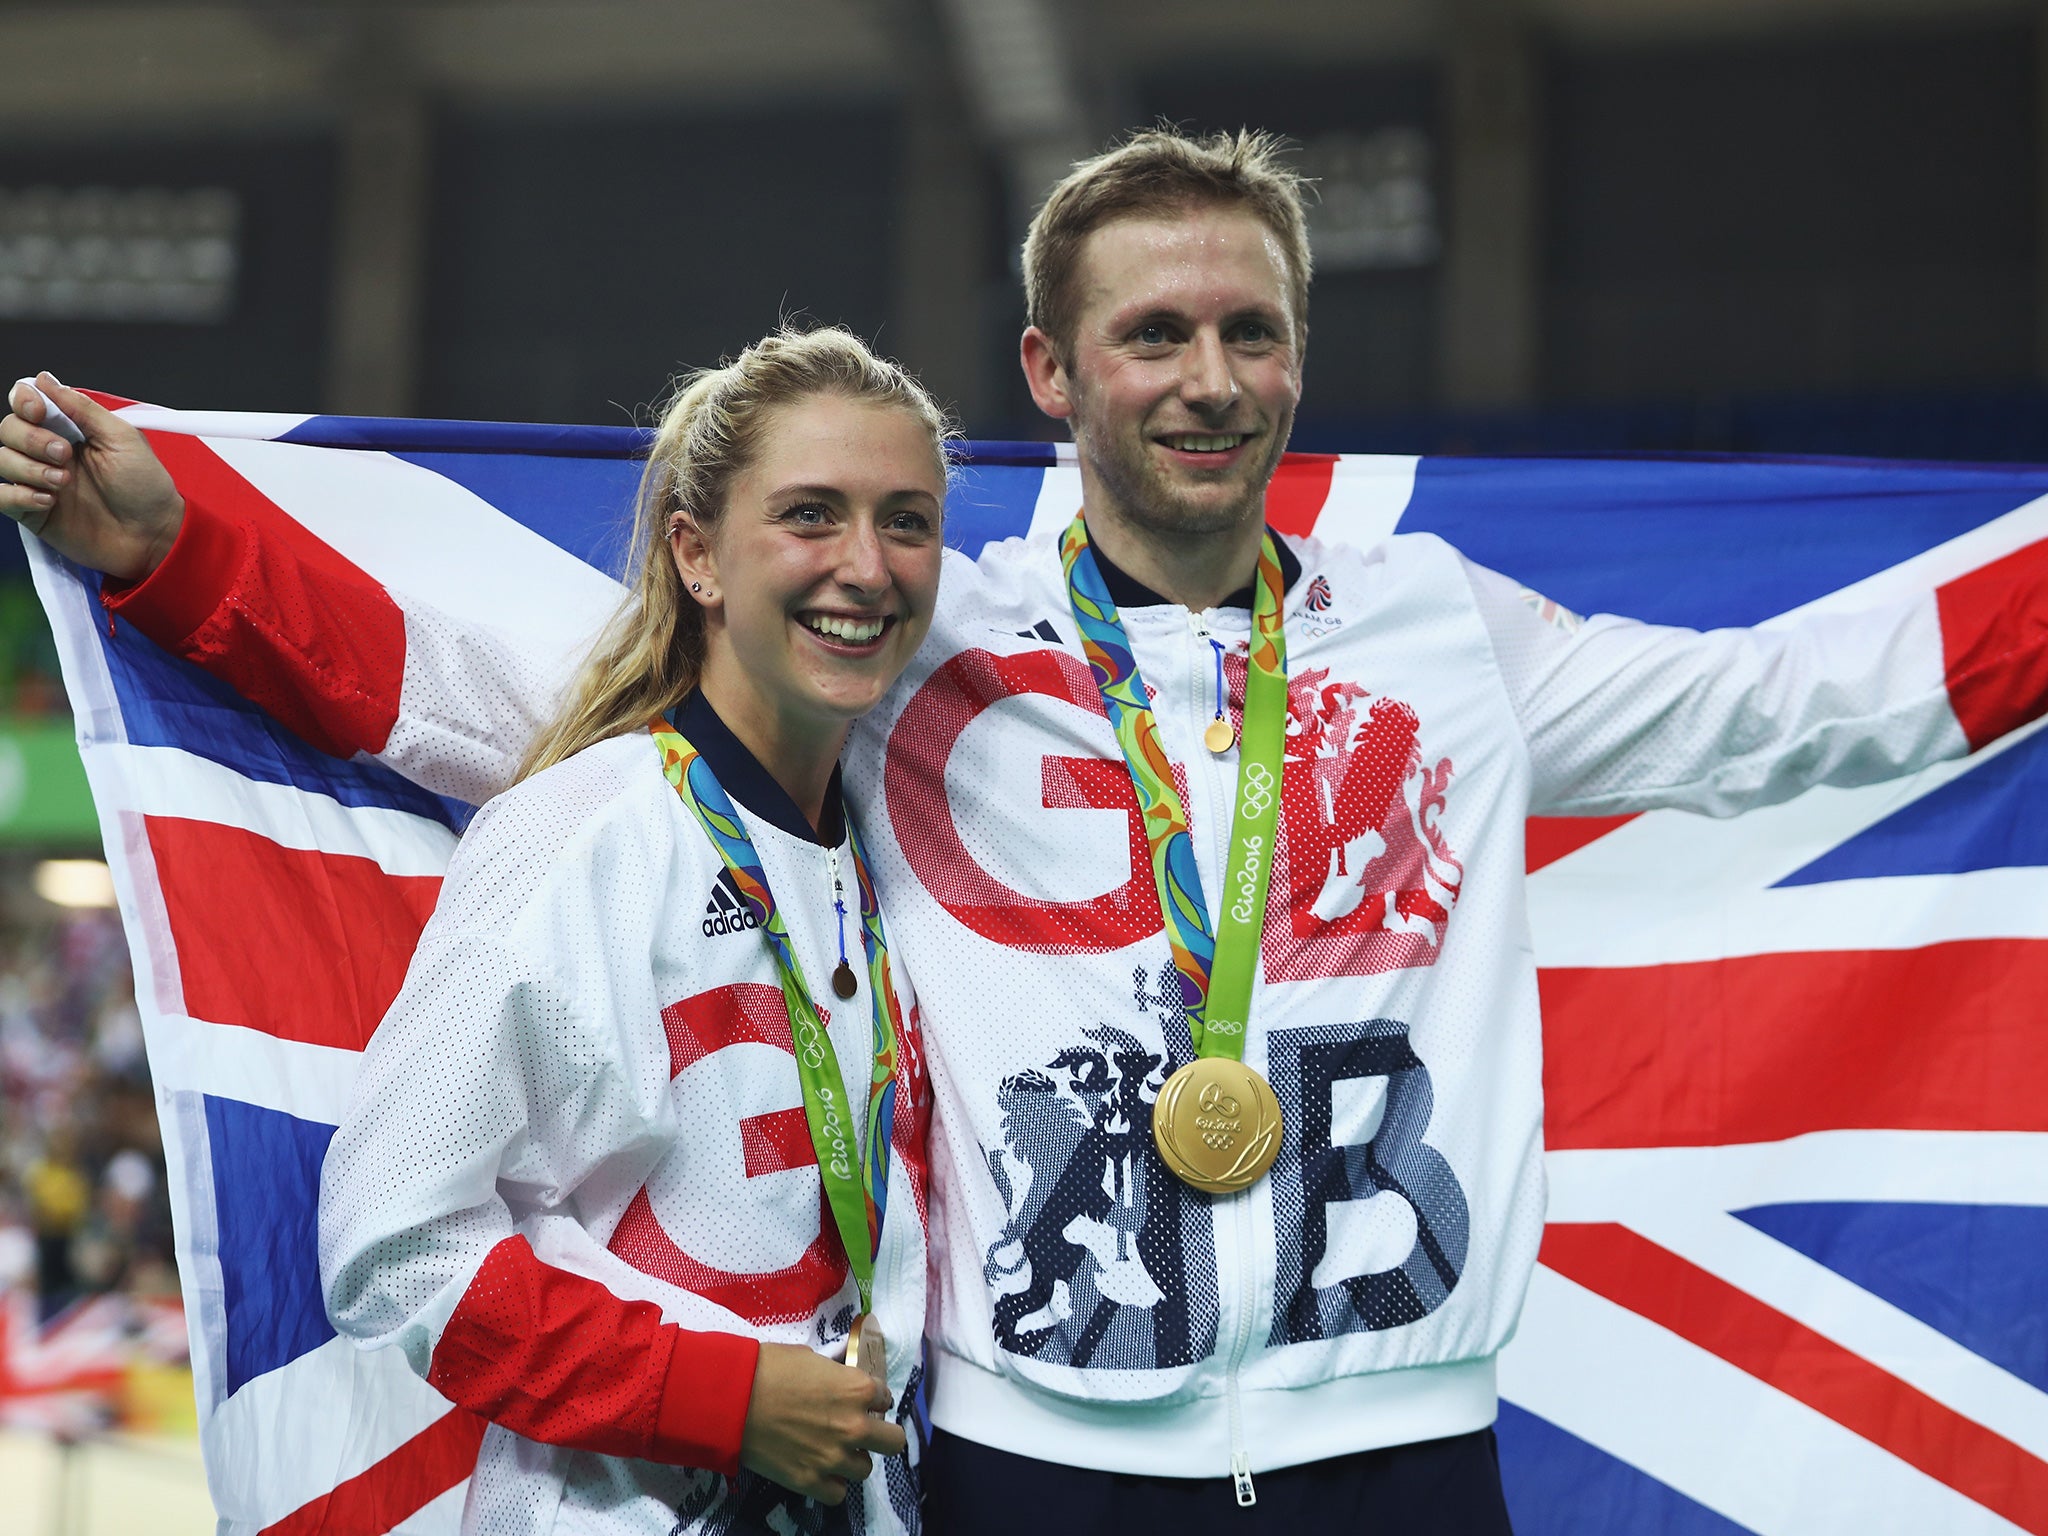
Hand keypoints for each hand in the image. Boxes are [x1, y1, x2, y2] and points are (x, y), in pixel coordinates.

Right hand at [0, 372, 182, 580]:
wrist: (153, 535)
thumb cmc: (145, 488)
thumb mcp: (122, 439)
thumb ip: (82, 408)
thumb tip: (45, 379)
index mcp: (71, 430)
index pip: (27, 404)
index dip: (24, 401)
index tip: (39, 411)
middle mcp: (49, 452)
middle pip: (8, 428)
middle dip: (31, 438)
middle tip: (65, 454)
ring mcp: (39, 481)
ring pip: (1, 459)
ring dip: (29, 467)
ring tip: (64, 482)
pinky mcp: (33, 511)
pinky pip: (1, 496)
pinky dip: (18, 495)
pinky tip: (49, 501)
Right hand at [739, 1341, 905, 1504]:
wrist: (732, 1399)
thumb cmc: (768, 1368)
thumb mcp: (811, 1359)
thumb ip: (835, 1377)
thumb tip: (838, 1385)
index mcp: (858, 1389)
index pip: (885, 1398)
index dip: (872, 1398)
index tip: (860, 1400)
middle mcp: (854, 1426)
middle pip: (893, 1442)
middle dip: (881, 1434)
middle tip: (862, 1430)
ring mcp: (834, 1457)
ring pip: (865, 1469)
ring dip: (852, 1459)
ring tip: (834, 1450)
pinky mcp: (810, 1481)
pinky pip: (837, 1494)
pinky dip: (830, 1483)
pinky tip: (819, 1470)